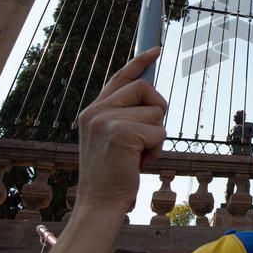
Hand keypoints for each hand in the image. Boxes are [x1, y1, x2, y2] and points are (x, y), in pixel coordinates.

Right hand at [74, 48, 167, 216]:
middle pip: (144, 88)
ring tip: (138, 155)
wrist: (99, 204)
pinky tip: (140, 163)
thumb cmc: (113, 175)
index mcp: (93, 111)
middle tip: (148, 137)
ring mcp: (106, 121)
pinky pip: (159, 131)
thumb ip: (126, 117)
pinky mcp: (121, 133)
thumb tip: (153, 99)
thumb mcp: (114, 140)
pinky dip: (157, 149)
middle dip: (157, 109)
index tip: (156, 49)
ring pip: (155, 112)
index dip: (140, 62)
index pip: (120, 77)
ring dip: (156, 136)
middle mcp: (96, 111)